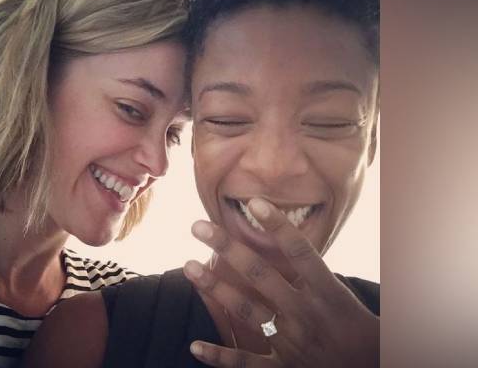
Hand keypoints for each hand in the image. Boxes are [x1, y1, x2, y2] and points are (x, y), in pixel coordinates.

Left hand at [183, 198, 378, 367]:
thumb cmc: (365, 336)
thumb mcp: (350, 300)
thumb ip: (320, 276)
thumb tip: (294, 247)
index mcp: (328, 294)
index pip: (300, 252)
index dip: (277, 226)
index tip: (254, 201)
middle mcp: (305, 314)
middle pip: (261, 275)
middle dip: (228, 248)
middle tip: (198, 226)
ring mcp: (291, 343)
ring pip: (246, 311)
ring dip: (214, 288)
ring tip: (189, 267)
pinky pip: (245, 364)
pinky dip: (219, 356)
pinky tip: (194, 346)